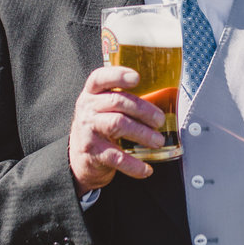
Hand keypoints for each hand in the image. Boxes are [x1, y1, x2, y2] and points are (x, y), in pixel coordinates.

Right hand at [68, 65, 166, 195]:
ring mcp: (89, 130)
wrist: (79, 158)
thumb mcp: (104, 107)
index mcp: (92, 93)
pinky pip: (117, 157)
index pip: (100, 78)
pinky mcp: (93, 152)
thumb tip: (164, 98)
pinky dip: (134, 164)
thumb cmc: (100, 126)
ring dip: (142, 133)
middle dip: (143, 110)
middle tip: (160, 120)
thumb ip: (124, 99)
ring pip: (118, 124)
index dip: (118, 75)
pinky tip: (147, 168)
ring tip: (158, 141)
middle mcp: (88, 109)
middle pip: (117, 101)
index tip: (136, 77)